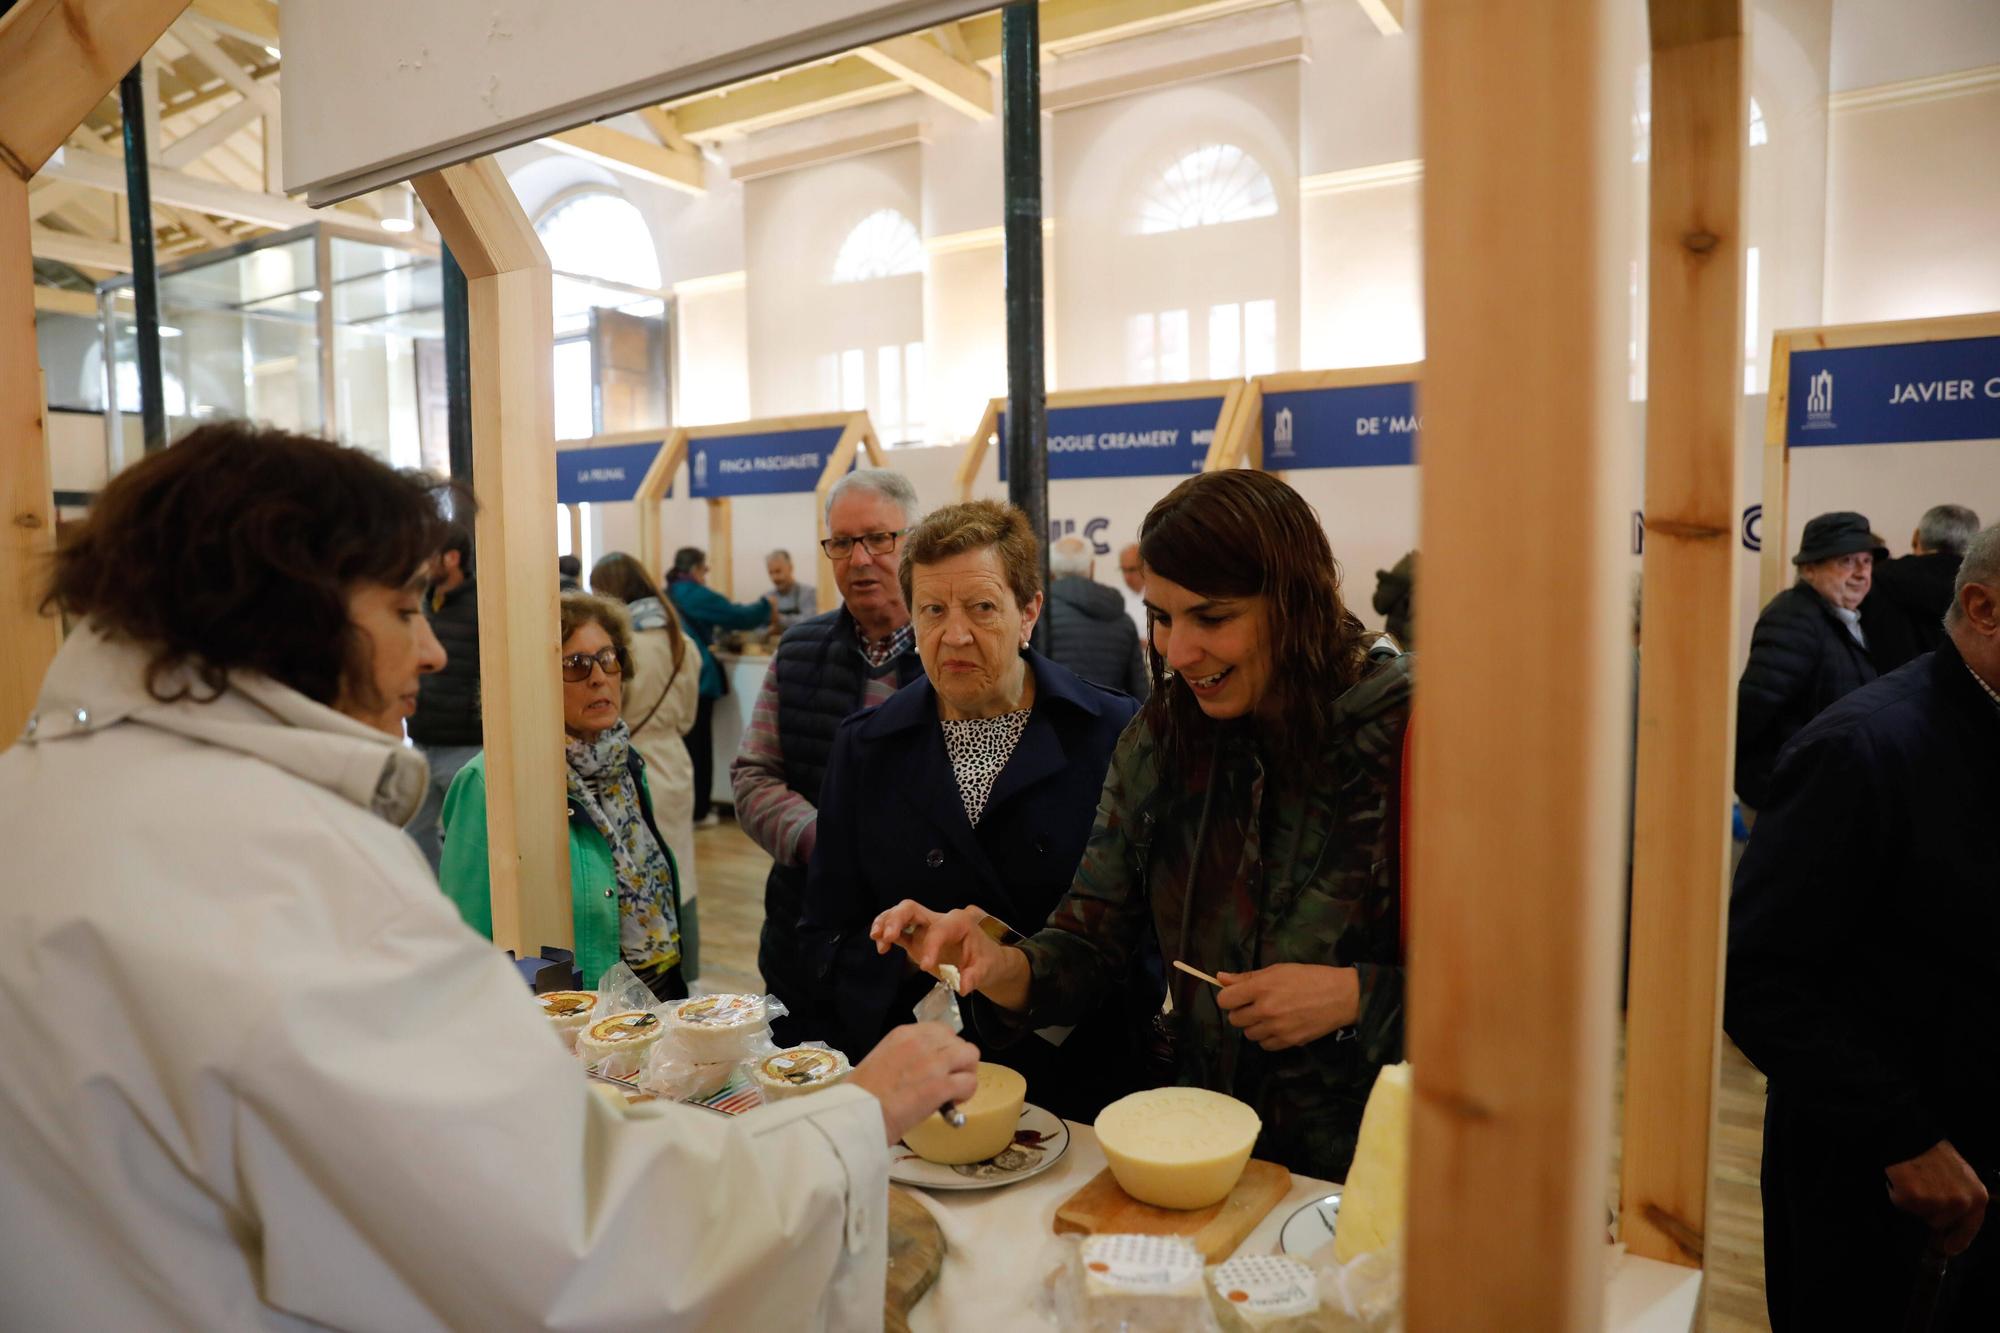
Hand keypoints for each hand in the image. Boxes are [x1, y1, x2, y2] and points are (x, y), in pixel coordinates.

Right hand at [848, 1022, 979, 1145]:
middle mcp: (922, 1042)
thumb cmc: (860, 1094)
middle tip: (948, 1079)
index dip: (944, 1049)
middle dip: (958, 1060)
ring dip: (966, 1073)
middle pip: (959, 1041)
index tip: (938, 1066)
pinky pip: (969, 1082)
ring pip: (970, 1055)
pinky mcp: (941, 1085)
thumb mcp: (880, 1060)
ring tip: (954, 1090)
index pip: (940, 1030)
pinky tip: (951, 1103)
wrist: (856, 1113)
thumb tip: (919, 1070)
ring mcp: (934, 1062)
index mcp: (903, 1034)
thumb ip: (904, 1058)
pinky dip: (965, 1094)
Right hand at [869, 900, 1027, 1008]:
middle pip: (911, 908)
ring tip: (876, 938)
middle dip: (896, 919)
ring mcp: (924, 926)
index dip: (931, 947)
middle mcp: (938, 919)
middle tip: (887, 936)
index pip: (939, 930)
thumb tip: (963, 987)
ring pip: (900, 914)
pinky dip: (885, 934)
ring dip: (885, 923)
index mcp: (957, 923)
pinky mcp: (915, 937)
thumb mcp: (986, 969)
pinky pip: (897, 930)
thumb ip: (974, 976)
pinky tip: (881, 948)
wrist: (986, 959)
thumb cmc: (987, 960)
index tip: (926, 967)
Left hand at [1214, 963, 1359, 1050]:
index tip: (1237, 996)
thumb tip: (1220, 977)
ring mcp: (1277, 1028)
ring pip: (1248, 1034)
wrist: (1340, 996)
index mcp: (1261, 987)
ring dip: (1254, 1026)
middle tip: (1255, 1005)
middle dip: (1241, 1012)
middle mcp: (1265, 1009)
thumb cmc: (1309, 977)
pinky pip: (1265, 1045)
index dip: (1228, 997)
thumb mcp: (1277, 970)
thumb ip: (1247, 977)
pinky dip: (1268, 1038)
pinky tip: (1278, 1027)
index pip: (1225, 1000)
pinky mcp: (1288, 1041)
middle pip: (1234, 1019)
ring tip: (1269, 1016)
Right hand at [1886, 1140, 1988, 1255]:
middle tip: (1923, 1191)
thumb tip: (1949, 1230)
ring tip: (1915, 1180)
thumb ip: (1963, 1202)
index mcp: (1977, 1198)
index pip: (1968, 1230)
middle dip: (1930, 1212)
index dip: (1956, 1241)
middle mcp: (1960, 1203)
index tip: (1946, 1248)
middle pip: (1939, 1223)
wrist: (1912, 1136)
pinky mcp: (1913, 1199)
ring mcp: (1937, 1202)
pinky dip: (1898, 1193)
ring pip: (1920, 1215)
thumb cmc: (1936, 1155)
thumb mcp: (1962, 1178)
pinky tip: (1903, 1178)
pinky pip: (1901, 1205)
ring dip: (1914, 1202)